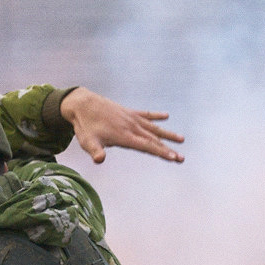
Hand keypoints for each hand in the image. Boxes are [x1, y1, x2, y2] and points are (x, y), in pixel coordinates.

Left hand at [61, 88, 184, 163]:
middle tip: (182, 158)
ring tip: (181, 139)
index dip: (162, 152)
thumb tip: (99, 160)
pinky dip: (156, 116)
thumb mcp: (87, 142)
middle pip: (154, 139)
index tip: (175, 158)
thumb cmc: (84, 126)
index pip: (147, 146)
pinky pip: (145, 114)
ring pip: (153, 127)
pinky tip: (166, 116)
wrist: (82, 104)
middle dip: (168, 149)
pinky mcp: (128, 112)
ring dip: (167, 134)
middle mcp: (131, 126)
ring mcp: (131, 118)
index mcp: (124, 136)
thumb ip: (95, 151)